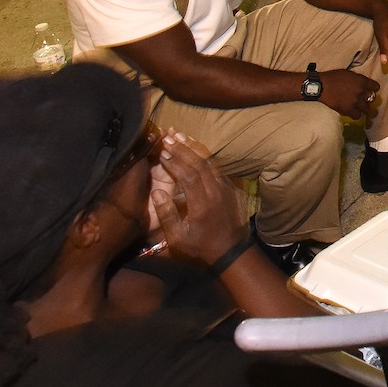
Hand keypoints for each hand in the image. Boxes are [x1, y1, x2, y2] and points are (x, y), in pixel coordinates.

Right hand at [149, 132, 244, 266]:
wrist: (231, 251)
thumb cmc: (201, 247)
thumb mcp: (178, 238)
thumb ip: (167, 215)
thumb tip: (156, 192)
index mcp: (202, 204)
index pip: (188, 176)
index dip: (174, 162)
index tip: (161, 151)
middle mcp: (215, 191)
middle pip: (199, 163)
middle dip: (182, 148)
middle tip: (167, 136)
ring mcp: (225, 187)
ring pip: (210, 161)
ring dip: (194, 147)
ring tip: (179, 134)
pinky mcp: (229, 187)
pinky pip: (216, 166)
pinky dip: (204, 154)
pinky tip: (194, 147)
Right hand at [321, 68, 380, 118]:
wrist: (321, 87)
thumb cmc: (332, 77)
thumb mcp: (347, 73)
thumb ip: (357, 79)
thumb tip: (361, 82)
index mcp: (362, 81)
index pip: (375, 86)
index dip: (374, 88)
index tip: (372, 89)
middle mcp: (361, 92)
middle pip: (372, 98)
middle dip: (368, 98)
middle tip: (364, 99)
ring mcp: (356, 102)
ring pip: (367, 108)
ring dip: (364, 108)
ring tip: (360, 107)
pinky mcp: (348, 110)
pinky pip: (358, 116)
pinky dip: (356, 114)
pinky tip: (353, 112)